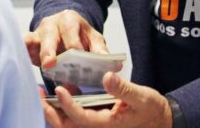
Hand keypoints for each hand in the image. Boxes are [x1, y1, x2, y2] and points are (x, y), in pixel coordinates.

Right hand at [24, 9, 107, 68]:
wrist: (65, 26)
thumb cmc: (80, 35)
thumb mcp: (93, 38)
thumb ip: (100, 50)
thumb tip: (112, 64)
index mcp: (69, 20)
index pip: (71, 32)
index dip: (74, 44)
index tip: (77, 55)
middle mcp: (51, 24)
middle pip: (49, 36)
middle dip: (49, 50)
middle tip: (50, 63)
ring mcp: (38, 33)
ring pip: (32, 40)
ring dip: (33, 52)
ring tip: (33, 64)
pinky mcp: (30, 43)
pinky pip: (23, 46)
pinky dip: (22, 52)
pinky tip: (21, 61)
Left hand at [41, 72, 172, 127]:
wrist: (161, 119)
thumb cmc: (152, 110)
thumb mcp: (142, 97)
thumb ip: (123, 89)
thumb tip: (107, 77)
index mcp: (107, 124)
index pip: (81, 118)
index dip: (68, 105)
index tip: (59, 89)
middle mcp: (98, 126)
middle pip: (68, 125)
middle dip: (51, 112)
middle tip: (38, 94)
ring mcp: (96, 123)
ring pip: (69, 121)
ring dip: (55, 108)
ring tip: (42, 91)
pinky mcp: (96, 116)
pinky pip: (76, 114)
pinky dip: (66, 104)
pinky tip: (62, 88)